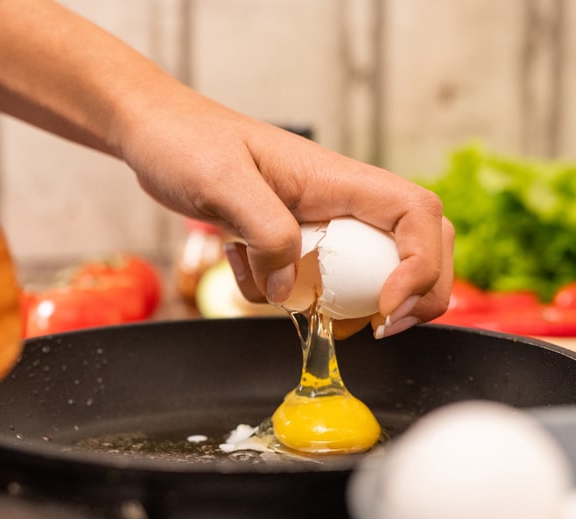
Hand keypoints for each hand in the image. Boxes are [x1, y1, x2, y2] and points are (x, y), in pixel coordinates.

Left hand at [114, 96, 452, 338]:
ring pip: (368, 272)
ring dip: (343, 303)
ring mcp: (319, 223)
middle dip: (415, 292)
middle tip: (382, 326)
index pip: (416, 216)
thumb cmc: (186, 141)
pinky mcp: (291, 241)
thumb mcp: (223, 183)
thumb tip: (290, 289)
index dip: (421, 266)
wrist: (154, 135)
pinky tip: (241, 268)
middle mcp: (339, 201)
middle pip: (416, 246)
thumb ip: (266, 233)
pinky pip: (309, 282)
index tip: (388, 306)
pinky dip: (283, 294)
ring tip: (296, 303)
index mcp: (338, 179)